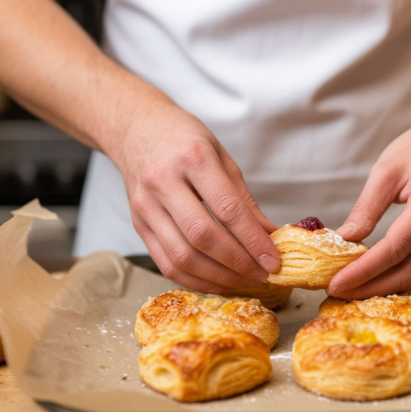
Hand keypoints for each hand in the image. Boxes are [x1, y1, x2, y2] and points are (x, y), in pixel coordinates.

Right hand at [111, 106, 279, 293]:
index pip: (227, 209)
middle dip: (237, 263)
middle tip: (262, 275)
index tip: (273, 261)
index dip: (253, 240)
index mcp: (193, 158)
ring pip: (182, 256)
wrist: (137, 129)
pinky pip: (165, 263)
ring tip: (243, 281)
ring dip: (217, 277)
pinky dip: (194, 279)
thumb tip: (270, 237)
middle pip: (203, 236)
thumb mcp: (222, 157)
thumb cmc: (184, 140)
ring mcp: (146, 206)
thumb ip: (244, 200)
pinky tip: (217, 281)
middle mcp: (164, 182)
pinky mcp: (137, 224)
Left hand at [326, 117, 410, 298]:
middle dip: (370, 288)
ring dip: (383, 288)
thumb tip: (344, 239)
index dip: (364, 271)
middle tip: (337, 293)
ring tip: (350, 291)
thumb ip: (367, 207)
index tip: (336, 282)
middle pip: (408, 272)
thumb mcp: (386, 170)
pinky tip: (373, 281)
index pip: (395, 249)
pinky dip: (396, 279)